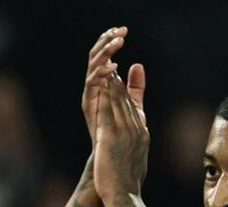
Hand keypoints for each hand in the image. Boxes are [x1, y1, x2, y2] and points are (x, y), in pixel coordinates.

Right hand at [82, 27, 127, 144]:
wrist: (111, 156)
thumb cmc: (121, 133)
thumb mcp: (131, 105)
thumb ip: (134, 87)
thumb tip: (138, 64)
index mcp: (102, 83)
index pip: (103, 55)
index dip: (110, 40)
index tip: (122, 29)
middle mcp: (93, 87)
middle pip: (96, 57)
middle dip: (106, 42)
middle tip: (120, 30)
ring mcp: (90, 95)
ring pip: (93, 66)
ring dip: (106, 53)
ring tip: (117, 42)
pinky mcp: (89, 104)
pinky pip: (92, 84)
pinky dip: (102, 74)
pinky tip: (113, 66)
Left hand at [93, 72, 149, 204]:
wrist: (125, 196)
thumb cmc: (128, 184)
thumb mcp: (136, 160)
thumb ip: (135, 148)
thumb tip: (137, 139)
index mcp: (143, 134)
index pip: (135, 105)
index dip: (128, 88)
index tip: (122, 74)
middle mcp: (136, 129)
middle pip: (127, 99)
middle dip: (118, 79)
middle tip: (111, 61)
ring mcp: (125, 132)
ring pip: (117, 100)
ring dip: (111, 81)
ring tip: (105, 64)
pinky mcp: (110, 137)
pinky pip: (106, 110)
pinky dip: (103, 94)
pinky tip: (98, 83)